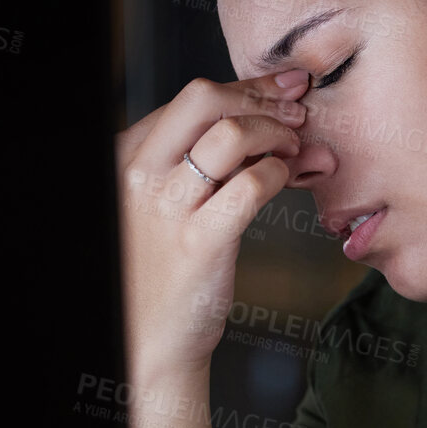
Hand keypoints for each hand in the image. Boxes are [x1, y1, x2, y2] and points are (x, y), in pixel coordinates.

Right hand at [115, 70, 311, 385]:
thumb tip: (267, 115)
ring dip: (278, 134)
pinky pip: (253, 185)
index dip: (247, 88)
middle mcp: (142, 175)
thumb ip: (200, 158)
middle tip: (297, 117)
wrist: (151, 339)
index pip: (192, 99)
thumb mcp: (165, 200)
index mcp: (129, 156)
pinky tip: (288, 181)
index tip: (284, 91)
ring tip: (297, 151)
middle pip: (204, 98)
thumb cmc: (166, 266)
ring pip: (232, 135)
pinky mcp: (200, 242)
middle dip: (261, 99)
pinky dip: (281, 173)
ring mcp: (169, 208)